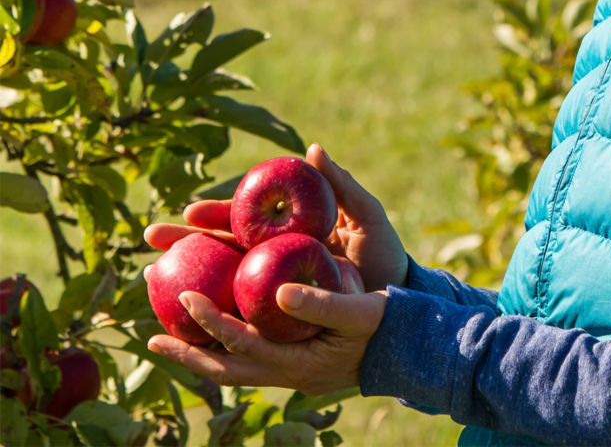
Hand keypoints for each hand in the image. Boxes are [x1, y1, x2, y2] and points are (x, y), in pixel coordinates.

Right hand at [144, 143, 408, 290]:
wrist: (399, 301)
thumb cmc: (384, 253)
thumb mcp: (367, 217)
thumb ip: (341, 186)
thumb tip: (313, 149)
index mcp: (291, 228)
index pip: (245, 217)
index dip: (218, 212)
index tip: (191, 210)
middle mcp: (275, 255)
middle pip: (223, 245)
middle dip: (186, 240)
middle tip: (151, 238)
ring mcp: (274, 286)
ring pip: (222, 278)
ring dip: (187, 275)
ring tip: (150, 275)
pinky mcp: (279, 315)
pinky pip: (241, 313)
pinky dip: (212, 314)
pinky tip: (182, 322)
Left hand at [146, 284, 386, 393]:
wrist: (405, 349)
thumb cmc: (384, 326)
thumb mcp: (357, 312)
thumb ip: (319, 305)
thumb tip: (280, 291)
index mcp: (296, 362)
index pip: (241, 343)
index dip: (210, 321)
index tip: (184, 296)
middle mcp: (284, 373)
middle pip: (224, 368)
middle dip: (187, 352)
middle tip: (151, 339)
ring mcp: (287, 371)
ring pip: (233, 368)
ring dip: (200, 353)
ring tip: (169, 338)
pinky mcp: (292, 362)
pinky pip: (248, 358)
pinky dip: (225, 347)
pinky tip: (215, 330)